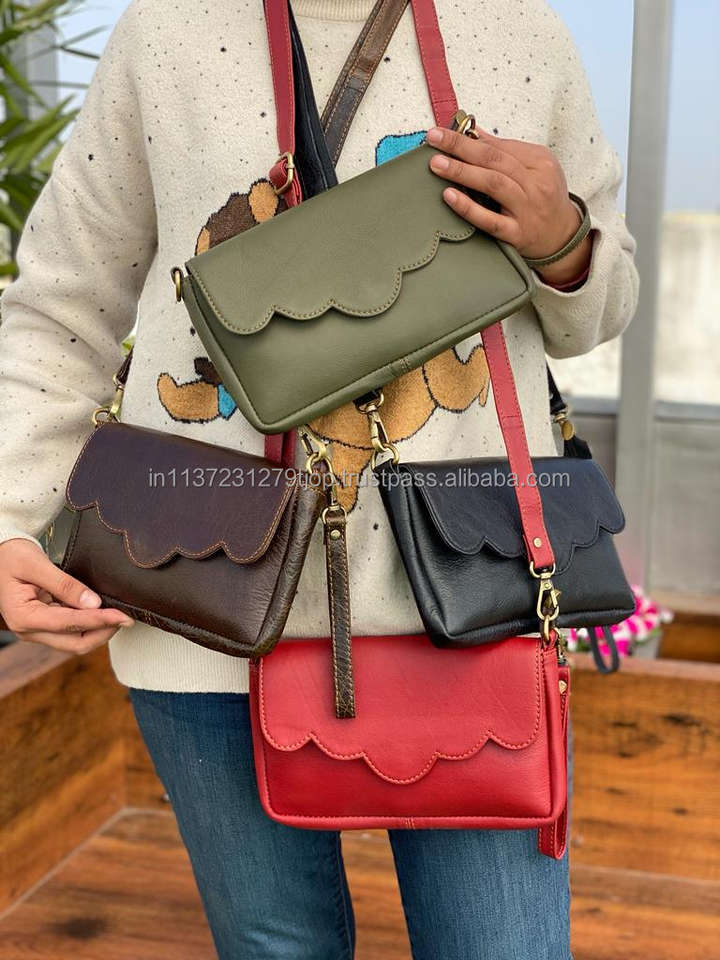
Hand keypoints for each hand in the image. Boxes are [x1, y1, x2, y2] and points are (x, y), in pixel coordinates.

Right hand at [0, 538, 133, 653]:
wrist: (0, 553)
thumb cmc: (12, 556)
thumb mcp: (37, 565)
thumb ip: (65, 585)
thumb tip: (93, 603)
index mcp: (23, 617)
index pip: (69, 624)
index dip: (99, 621)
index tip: (122, 616)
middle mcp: (28, 630)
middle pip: (74, 643)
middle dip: (103, 633)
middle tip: (126, 619)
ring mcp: (36, 630)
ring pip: (74, 641)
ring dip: (98, 631)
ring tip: (118, 616)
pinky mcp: (44, 625)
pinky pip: (71, 632)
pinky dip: (89, 625)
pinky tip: (103, 614)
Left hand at [426, 126, 592, 285]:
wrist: (562, 236)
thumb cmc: (543, 198)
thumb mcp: (534, 168)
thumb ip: (504, 151)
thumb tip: (472, 132)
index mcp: (540, 162)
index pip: (500, 146)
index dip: (469, 137)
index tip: (444, 131)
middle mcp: (535, 184)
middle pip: (494, 160)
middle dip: (461, 146)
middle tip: (435, 139)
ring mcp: (527, 209)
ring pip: (493, 184)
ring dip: (462, 172)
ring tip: (437, 164)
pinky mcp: (517, 234)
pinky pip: (490, 220)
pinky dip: (468, 208)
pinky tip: (450, 196)